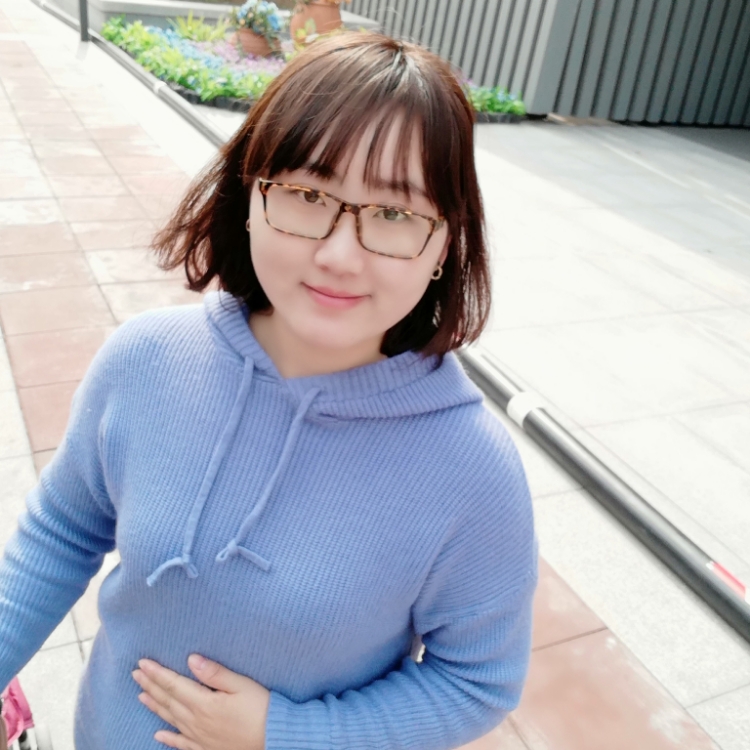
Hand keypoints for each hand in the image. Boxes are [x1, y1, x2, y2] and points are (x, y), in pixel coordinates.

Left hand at [132, 654, 269, 749]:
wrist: (274, 738)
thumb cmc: (261, 708)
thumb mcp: (241, 685)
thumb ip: (215, 673)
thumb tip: (191, 658)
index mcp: (204, 703)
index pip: (174, 685)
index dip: (157, 673)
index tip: (143, 663)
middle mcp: (196, 721)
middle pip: (168, 701)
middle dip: (151, 686)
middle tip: (136, 673)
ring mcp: (200, 737)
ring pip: (171, 719)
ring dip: (155, 706)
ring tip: (140, 695)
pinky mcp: (206, 748)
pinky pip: (181, 744)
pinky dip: (168, 738)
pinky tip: (158, 734)